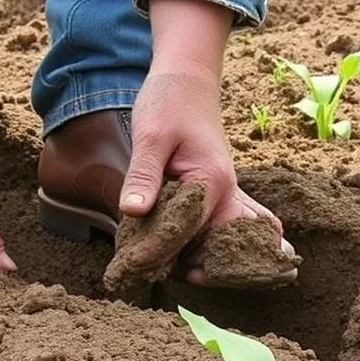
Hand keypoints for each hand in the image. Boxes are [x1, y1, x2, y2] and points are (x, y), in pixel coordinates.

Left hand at [119, 0, 287, 285]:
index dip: (160, 251)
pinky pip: (225, 230)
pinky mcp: (218, 196)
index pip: (186, 230)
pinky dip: (214, 248)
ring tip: (186, 277)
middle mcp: (227, 195)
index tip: (134, 267)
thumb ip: (143, 175)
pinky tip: (195, 263)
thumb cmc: (169, 103)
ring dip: (212, 262)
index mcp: (211, 182)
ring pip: (227, 242)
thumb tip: (132, 212)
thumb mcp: (149, 135)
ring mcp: (227, 196)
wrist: (188, 81)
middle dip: (203, 269)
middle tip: (167, 279)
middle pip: (220, 247)